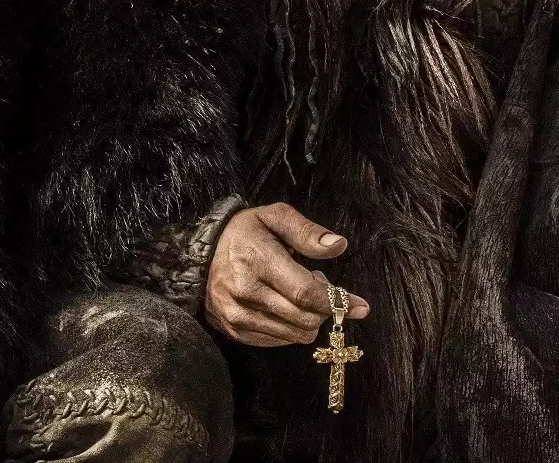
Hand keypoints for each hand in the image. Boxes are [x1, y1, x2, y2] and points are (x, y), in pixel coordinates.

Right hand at [202, 202, 369, 346]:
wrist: (197, 255)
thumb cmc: (244, 233)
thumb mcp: (273, 217)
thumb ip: (306, 231)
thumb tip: (338, 245)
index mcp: (256, 260)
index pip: (305, 292)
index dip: (337, 301)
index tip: (361, 306)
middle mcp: (244, 291)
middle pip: (304, 318)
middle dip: (324, 310)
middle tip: (322, 289)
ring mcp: (237, 315)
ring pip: (294, 334)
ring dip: (309, 320)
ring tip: (300, 296)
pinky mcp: (234, 330)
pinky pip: (278, 341)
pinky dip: (291, 329)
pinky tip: (284, 307)